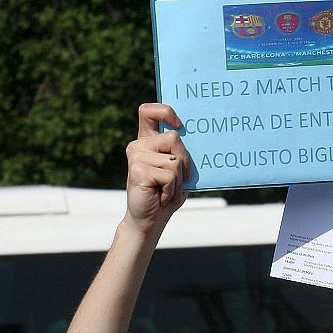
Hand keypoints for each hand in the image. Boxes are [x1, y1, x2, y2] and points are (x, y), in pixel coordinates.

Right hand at [124, 103, 191, 232]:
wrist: (149, 221)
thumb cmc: (166, 195)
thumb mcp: (178, 171)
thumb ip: (181, 153)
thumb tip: (196, 138)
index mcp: (147, 141)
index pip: (148, 111)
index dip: (165, 111)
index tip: (179, 125)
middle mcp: (139, 145)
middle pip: (174, 137)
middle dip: (184, 161)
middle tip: (177, 180)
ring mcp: (136, 156)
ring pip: (175, 160)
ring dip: (177, 181)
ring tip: (165, 191)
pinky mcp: (138, 170)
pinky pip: (170, 175)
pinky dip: (172, 190)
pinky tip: (161, 197)